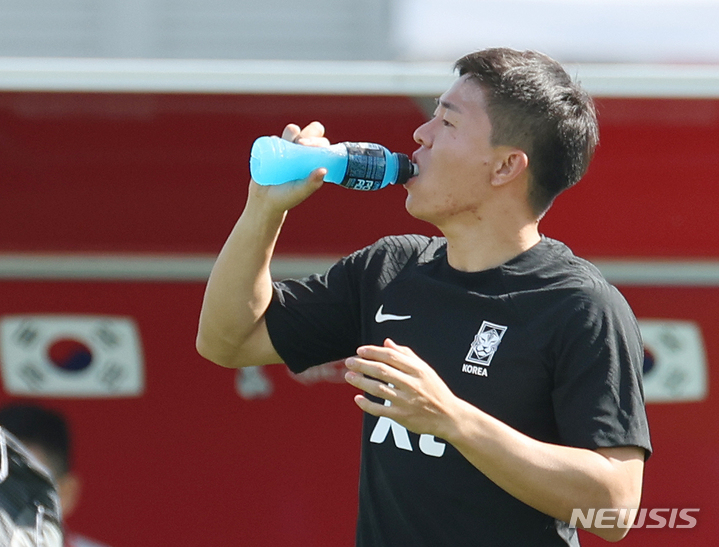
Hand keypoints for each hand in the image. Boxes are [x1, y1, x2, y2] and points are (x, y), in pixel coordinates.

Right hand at [248, 121, 329, 213]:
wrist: (264, 200)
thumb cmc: (287, 197)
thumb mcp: (300, 192)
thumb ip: (311, 183)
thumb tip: (324, 170)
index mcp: (314, 160)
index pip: (322, 144)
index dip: (318, 141)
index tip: (308, 147)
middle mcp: (303, 151)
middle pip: (311, 131)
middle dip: (308, 133)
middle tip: (300, 144)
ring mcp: (288, 147)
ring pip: (293, 130)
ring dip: (291, 133)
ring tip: (285, 145)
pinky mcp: (273, 147)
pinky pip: (275, 137)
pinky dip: (275, 139)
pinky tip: (273, 148)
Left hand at [344, 338, 459, 439]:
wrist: (449, 416)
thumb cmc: (435, 390)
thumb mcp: (425, 369)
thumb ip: (406, 355)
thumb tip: (387, 343)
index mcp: (418, 370)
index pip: (391, 356)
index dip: (373, 352)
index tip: (360, 350)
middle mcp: (412, 384)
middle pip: (382, 371)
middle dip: (362, 365)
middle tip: (350, 362)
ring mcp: (406, 401)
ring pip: (378, 389)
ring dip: (361, 382)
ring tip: (349, 376)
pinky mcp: (402, 417)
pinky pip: (380, 410)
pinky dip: (367, 404)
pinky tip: (357, 398)